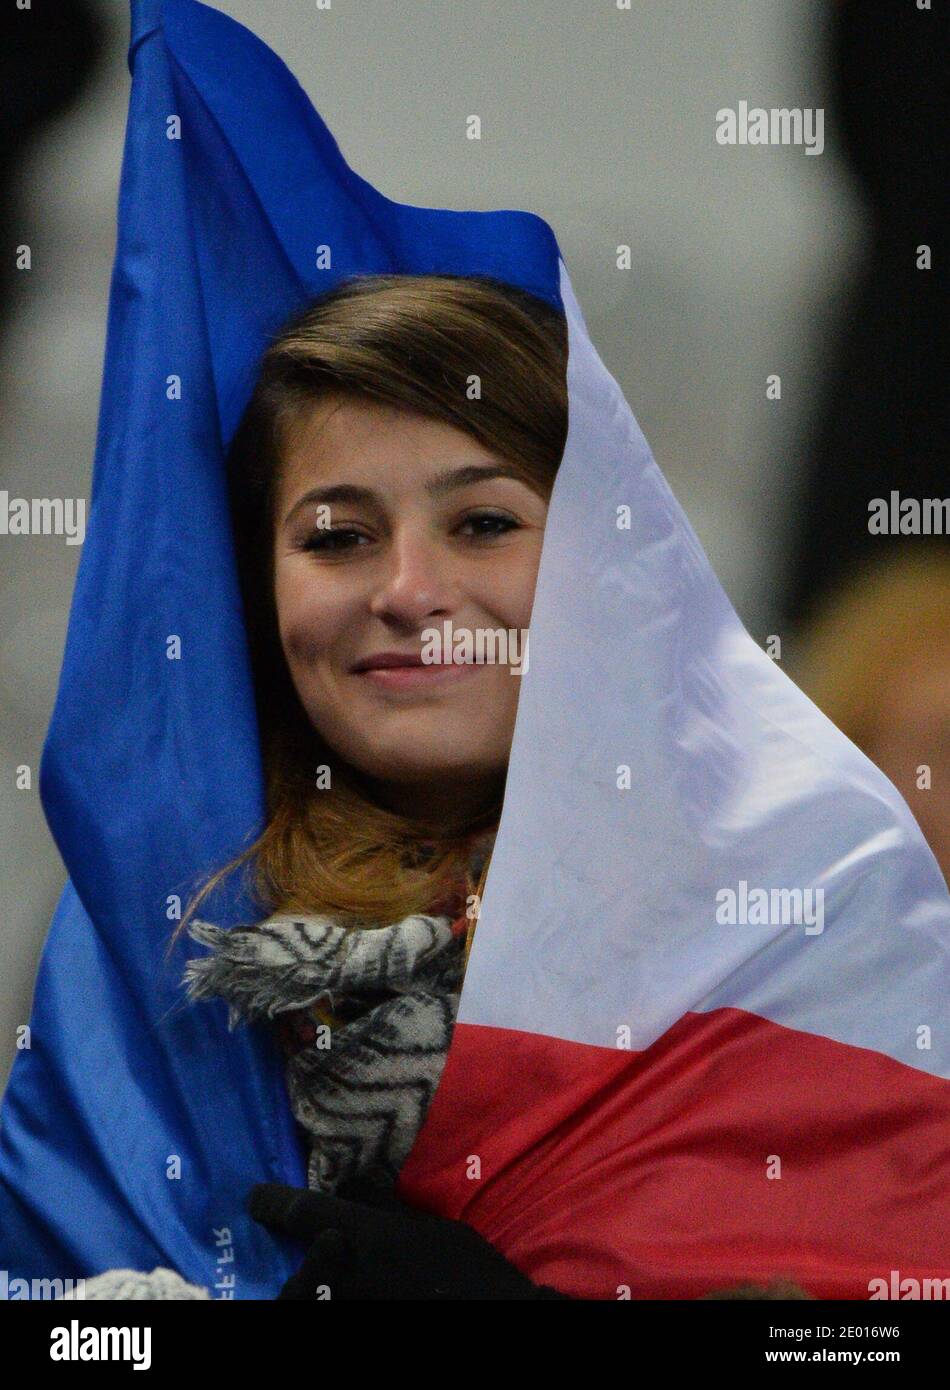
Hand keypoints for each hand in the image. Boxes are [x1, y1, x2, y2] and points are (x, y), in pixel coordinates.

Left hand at [247, 1181, 570, 1299]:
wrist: (494, 1315)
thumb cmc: (466, 1267)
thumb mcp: (430, 1228)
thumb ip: (386, 1211)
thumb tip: (357, 1185)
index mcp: (365, 1237)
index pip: (302, 1213)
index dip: (272, 1203)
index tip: (255, 1199)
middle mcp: (348, 1275)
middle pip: (295, 1280)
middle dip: (297, 1275)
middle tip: (299, 1270)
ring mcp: (352, 1309)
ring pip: (309, 1306)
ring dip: (310, 1299)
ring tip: (321, 1292)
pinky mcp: (364, 1328)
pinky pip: (333, 1316)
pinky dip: (331, 1308)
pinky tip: (349, 1301)